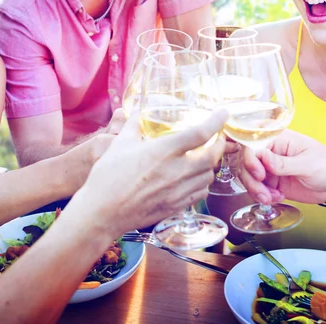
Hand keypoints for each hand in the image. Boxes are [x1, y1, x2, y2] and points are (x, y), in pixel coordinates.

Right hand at [75, 110, 227, 235]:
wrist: (102, 213)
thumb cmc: (107, 177)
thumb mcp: (120, 143)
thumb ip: (134, 125)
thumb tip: (139, 112)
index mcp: (165, 151)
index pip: (201, 133)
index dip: (217, 121)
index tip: (224, 113)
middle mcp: (177, 171)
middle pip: (212, 156)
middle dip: (219, 144)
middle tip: (217, 137)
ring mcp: (178, 191)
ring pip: (209, 176)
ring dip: (212, 164)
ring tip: (207, 156)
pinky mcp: (176, 207)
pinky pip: (199, 193)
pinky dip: (203, 183)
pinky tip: (196, 178)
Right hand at [239, 130, 325, 205]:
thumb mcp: (308, 165)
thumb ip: (284, 163)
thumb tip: (263, 157)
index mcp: (279, 138)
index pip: (253, 144)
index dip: (250, 159)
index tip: (259, 174)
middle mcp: (271, 151)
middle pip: (246, 161)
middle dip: (251, 179)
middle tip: (264, 193)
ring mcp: (270, 167)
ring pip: (248, 176)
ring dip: (256, 190)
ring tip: (271, 198)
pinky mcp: (272, 181)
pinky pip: (257, 188)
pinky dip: (263, 196)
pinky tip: (277, 198)